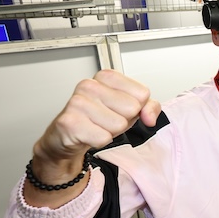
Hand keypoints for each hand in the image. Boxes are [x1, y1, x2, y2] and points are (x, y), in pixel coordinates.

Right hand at [35, 69, 160, 161]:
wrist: (68, 136)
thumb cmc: (99, 118)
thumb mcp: (129, 109)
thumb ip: (149, 107)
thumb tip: (150, 117)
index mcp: (106, 76)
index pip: (143, 94)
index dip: (137, 107)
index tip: (121, 108)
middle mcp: (90, 85)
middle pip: (132, 109)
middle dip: (124, 120)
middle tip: (107, 119)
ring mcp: (78, 102)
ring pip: (119, 125)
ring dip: (111, 131)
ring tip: (97, 126)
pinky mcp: (70, 122)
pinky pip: (104, 137)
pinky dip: (100, 141)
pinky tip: (89, 134)